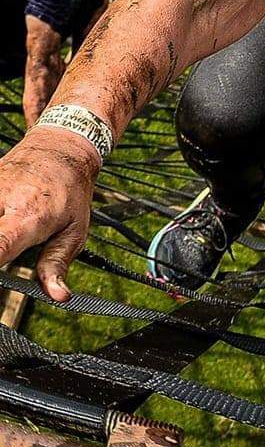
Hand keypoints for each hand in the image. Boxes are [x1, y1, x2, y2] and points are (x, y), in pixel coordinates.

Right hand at [0, 127, 99, 300]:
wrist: (60, 150)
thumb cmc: (71, 193)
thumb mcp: (74, 231)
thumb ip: (57, 264)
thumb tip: (58, 296)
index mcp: (28, 218)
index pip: (0, 245)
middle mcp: (1, 200)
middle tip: (13, 247)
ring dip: (0, 235)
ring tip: (14, 233)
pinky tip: (7, 221)